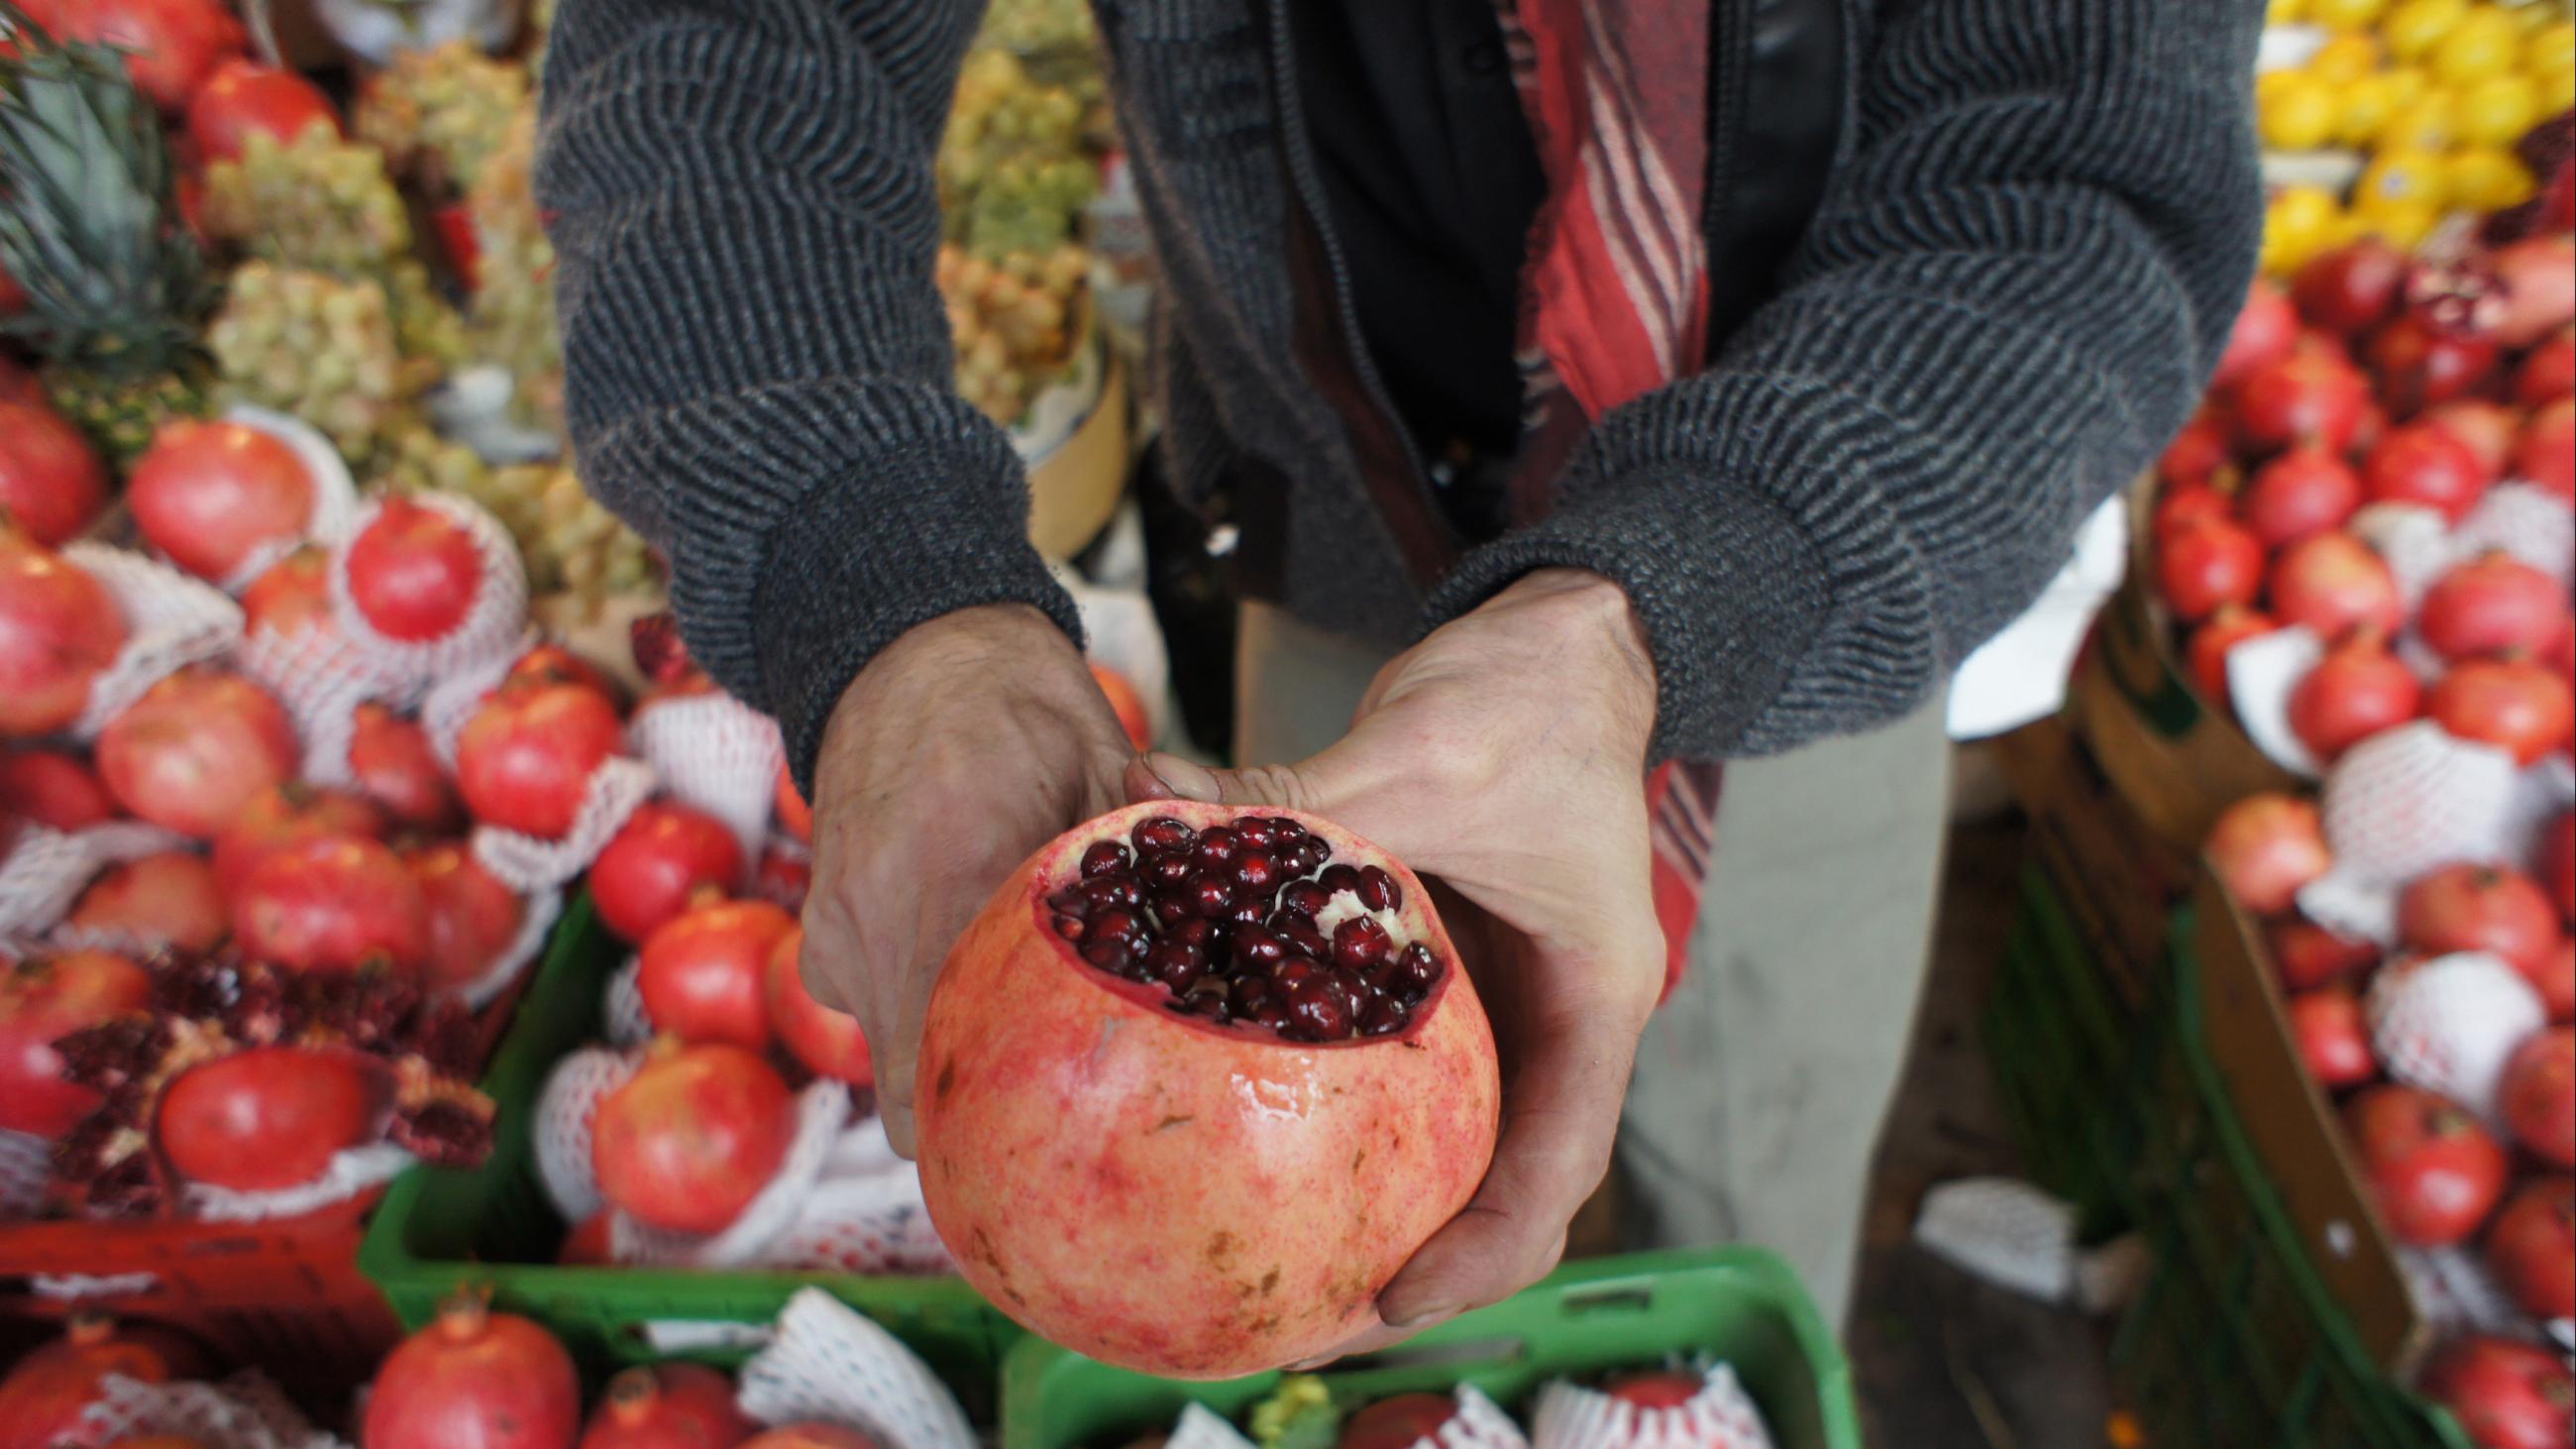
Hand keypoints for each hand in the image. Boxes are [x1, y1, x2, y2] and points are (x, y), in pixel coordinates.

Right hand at [799, 604, 1134, 1153]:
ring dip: (945, 1048)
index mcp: (955, 876)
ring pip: (889, 1048)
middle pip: (908, 1089)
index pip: (945, 1056)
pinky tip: (966, 963)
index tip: (1047, 1149)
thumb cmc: (1018, 707)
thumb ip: (1147, 860)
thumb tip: (1220, 949)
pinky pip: (866, 1001)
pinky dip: (911, 1001)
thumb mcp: (1102, 772)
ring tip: (1015, 1022)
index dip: (992, 1126)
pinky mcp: (821, 927)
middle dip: (972, 1111)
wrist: (905, 649)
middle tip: (1045, 1114)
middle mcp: (878, 919)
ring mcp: (838, 929)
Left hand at [1129, 568, 1665, 1356]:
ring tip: (1257, 1262)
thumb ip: (1306, 801)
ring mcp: (1494, 1004)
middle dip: (1410, 1265)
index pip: (1555, 1171)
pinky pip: (1384, 1067)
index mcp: (1590, 999)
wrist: (1562, 641)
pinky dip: (1321, 1105)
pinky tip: (1226, 1120)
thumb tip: (1156, 811)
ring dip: (1367, 1205)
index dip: (1479, 1257)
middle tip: (1293, 1316)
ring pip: (1442, 1142)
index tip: (1387, 1298)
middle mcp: (1549, 1020)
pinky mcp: (1438, 973)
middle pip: (1495, 1188)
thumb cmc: (1530, 699)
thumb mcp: (1424, 753)